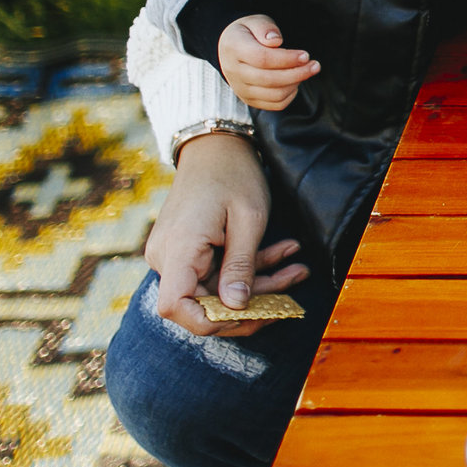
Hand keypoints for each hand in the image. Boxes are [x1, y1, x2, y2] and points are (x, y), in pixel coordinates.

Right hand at [145, 130, 308, 336]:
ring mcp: (175, 255)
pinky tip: (286, 253)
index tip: (252, 314)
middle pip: (204, 301)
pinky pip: (217, 270)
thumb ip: (241, 267)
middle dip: (253, 301)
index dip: (210, 320)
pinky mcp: (188, 251)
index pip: (176, 307)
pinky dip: (250, 267)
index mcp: (177, 249)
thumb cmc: (233, 174)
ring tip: (299, 267)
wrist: (216, 145)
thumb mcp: (248, 220)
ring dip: (260, 282)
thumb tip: (237, 308)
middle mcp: (167, 257)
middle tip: (293, 292)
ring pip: (218, 287)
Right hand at [219, 14, 317, 111]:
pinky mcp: (249, 99)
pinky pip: (274, 105)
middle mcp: (234, 72)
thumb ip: (265, 28)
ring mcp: (241, 88)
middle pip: (269, 79)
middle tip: (314, 65)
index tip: (305, 55)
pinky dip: (289, 96)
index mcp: (234, 49)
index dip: (287, 59)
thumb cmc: (247, 33)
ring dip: (296, 84)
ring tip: (306, 71)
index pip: (262, 59)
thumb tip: (275, 40)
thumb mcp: (255, 21)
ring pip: (274, 95)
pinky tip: (295, 82)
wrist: (230, 48)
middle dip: (298, 73)